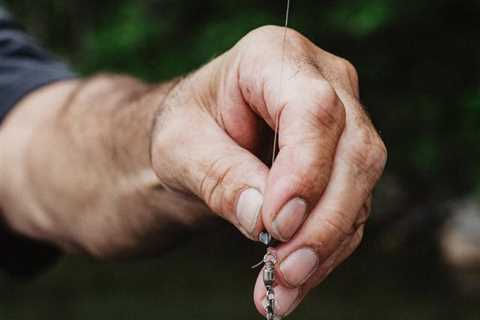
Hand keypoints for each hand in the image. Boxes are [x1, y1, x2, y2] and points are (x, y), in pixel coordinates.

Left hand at [151, 25, 386, 316]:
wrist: (200, 139)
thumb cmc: (186, 130)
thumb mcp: (180, 146)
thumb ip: (218, 174)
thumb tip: (260, 217)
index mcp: (274, 57)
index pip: (313, 109)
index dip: (304, 169)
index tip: (275, 223)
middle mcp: (323, 82)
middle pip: (353, 151)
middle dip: (322, 220)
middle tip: (284, 270)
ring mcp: (342, 121)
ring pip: (359, 186)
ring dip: (325, 246)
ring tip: (282, 289)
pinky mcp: (344, 160)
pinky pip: (350, 208)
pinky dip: (325, 250)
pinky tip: (295, 279)